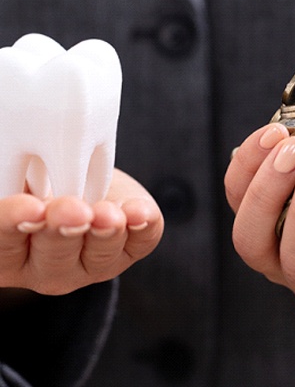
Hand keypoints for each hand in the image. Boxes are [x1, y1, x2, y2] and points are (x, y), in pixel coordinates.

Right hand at [0, 168, 163, 294]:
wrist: (79, 177)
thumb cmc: (41, 178)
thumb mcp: (22, 177)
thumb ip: (15, 179)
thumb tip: (8, 167)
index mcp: (10, 250)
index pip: (5, 243)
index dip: (15, 224)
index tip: (30, 207)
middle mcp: (46, 266)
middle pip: (53, 255)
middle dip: (65, 231)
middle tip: (75, 211)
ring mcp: (91, 264)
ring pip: (99, 254)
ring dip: (105, 232)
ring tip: (109, 214)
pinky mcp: (128, 250)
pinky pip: (140, 242)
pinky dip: (142, 227)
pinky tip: (140, 214)